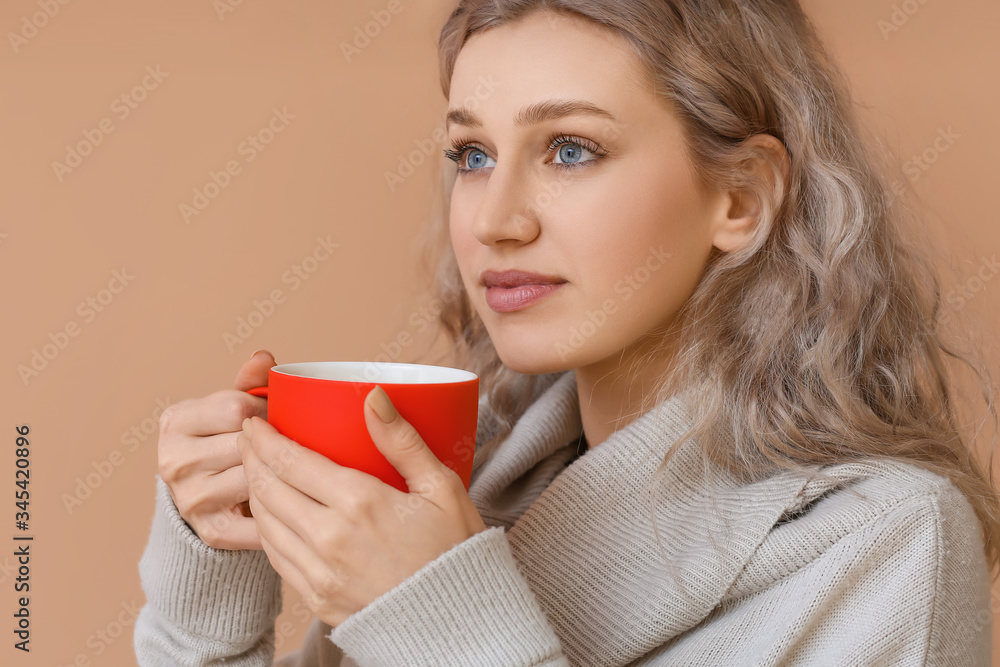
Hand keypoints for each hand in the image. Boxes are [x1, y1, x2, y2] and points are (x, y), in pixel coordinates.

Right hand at [157, 349, 275, 548]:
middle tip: (293, 445)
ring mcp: (189, 499)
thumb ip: (249, 383)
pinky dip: (283, 510)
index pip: (236, 408)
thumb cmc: (226, 440)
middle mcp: (173, 461)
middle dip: (277, 444)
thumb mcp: (230, 406)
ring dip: (281, 475)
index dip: (269, 411)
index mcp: (175, 421)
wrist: (208, 496)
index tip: (279, 417)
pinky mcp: (211, 530)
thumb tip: (263, 358)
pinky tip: (292, 501)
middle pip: (247, 445)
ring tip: (292, 471)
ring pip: (257, 480)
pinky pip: (263, 517)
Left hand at [237, 384, 488, 626]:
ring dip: (253, 492)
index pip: (290, 461)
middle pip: (268, 489)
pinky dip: (265, 530)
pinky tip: (272, 515)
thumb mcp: (441, 487)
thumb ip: (403, 441)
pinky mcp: (318, 600)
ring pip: (265, 523)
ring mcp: (320, 573)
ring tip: (257, 471)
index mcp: (360, 503)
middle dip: (251, 458)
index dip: (263, 438)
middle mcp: (330, 538)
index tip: (254, 421)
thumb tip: (374, 397)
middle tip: (250, 439)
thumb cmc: (455, 550)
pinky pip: (275, 558)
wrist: (459, 624)